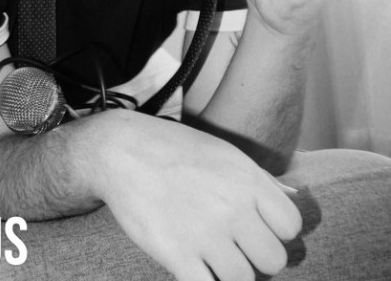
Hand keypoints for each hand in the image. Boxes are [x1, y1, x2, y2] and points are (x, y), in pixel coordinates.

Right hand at [92, 111, 301, 280]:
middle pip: (273, 260)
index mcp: (246, 180)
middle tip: (234, 247)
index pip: (291, 226)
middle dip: (256, 257)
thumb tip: (296, 197)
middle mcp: (231, 208)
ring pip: (243, 280)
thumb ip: (261, 179)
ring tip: (212, 257)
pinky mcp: (176, 254)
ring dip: (230, 274)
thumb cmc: (173, 149)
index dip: (277, 232)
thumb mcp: (222, 152)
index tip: (257, 228)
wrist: (121, 150)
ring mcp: (204, 233)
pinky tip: (194, 270)